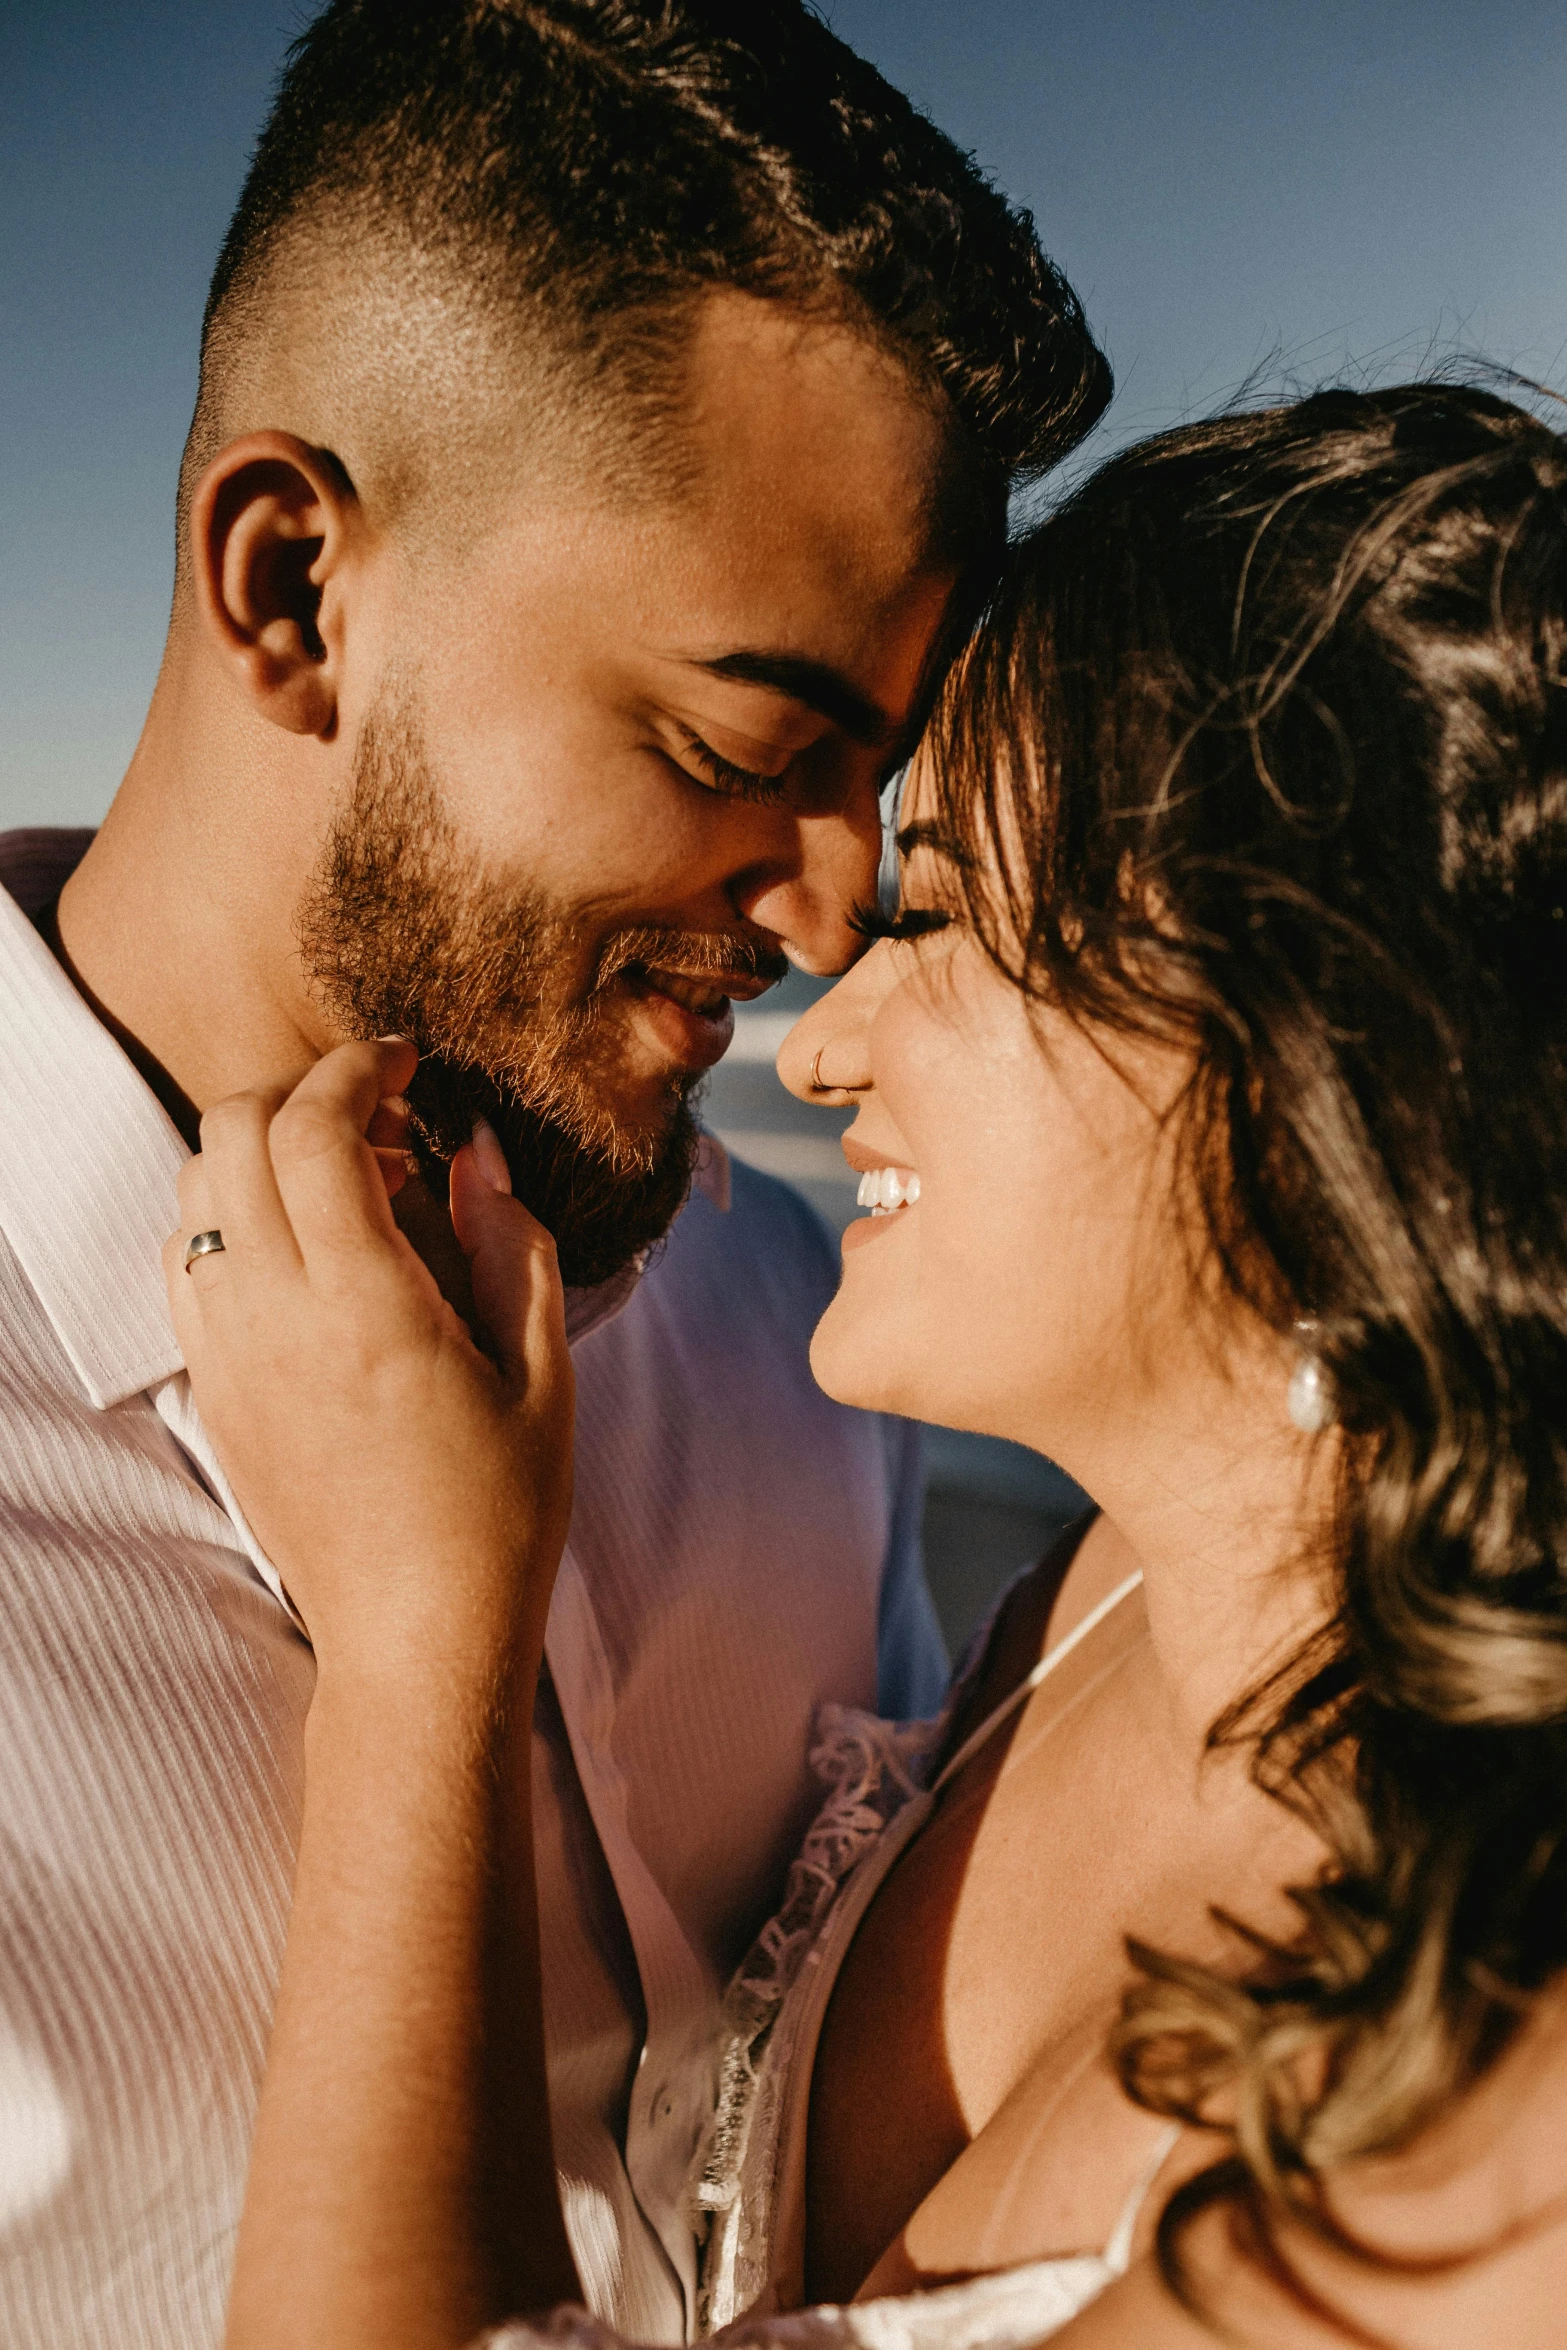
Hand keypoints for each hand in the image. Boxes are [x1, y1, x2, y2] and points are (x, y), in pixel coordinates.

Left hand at [165, 1039, 574, 1694]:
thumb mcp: (544, 1370)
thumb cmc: (499, 1511)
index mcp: (366, 1308)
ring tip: (347, 1188)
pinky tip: (302, 1251)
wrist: (415, 1635)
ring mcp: (227, 1356)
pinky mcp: (210, 1390)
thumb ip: (512, 1242)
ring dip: (260, 1154)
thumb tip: (475, 1148)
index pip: (312, 1130)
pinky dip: (228, 1219)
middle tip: (380, 1115)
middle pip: (230, 1136)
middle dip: (300, 1094)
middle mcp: (274, 1321)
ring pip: (193, 1192)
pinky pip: (182, 1263)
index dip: (356, 1069)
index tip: (405, 1063)